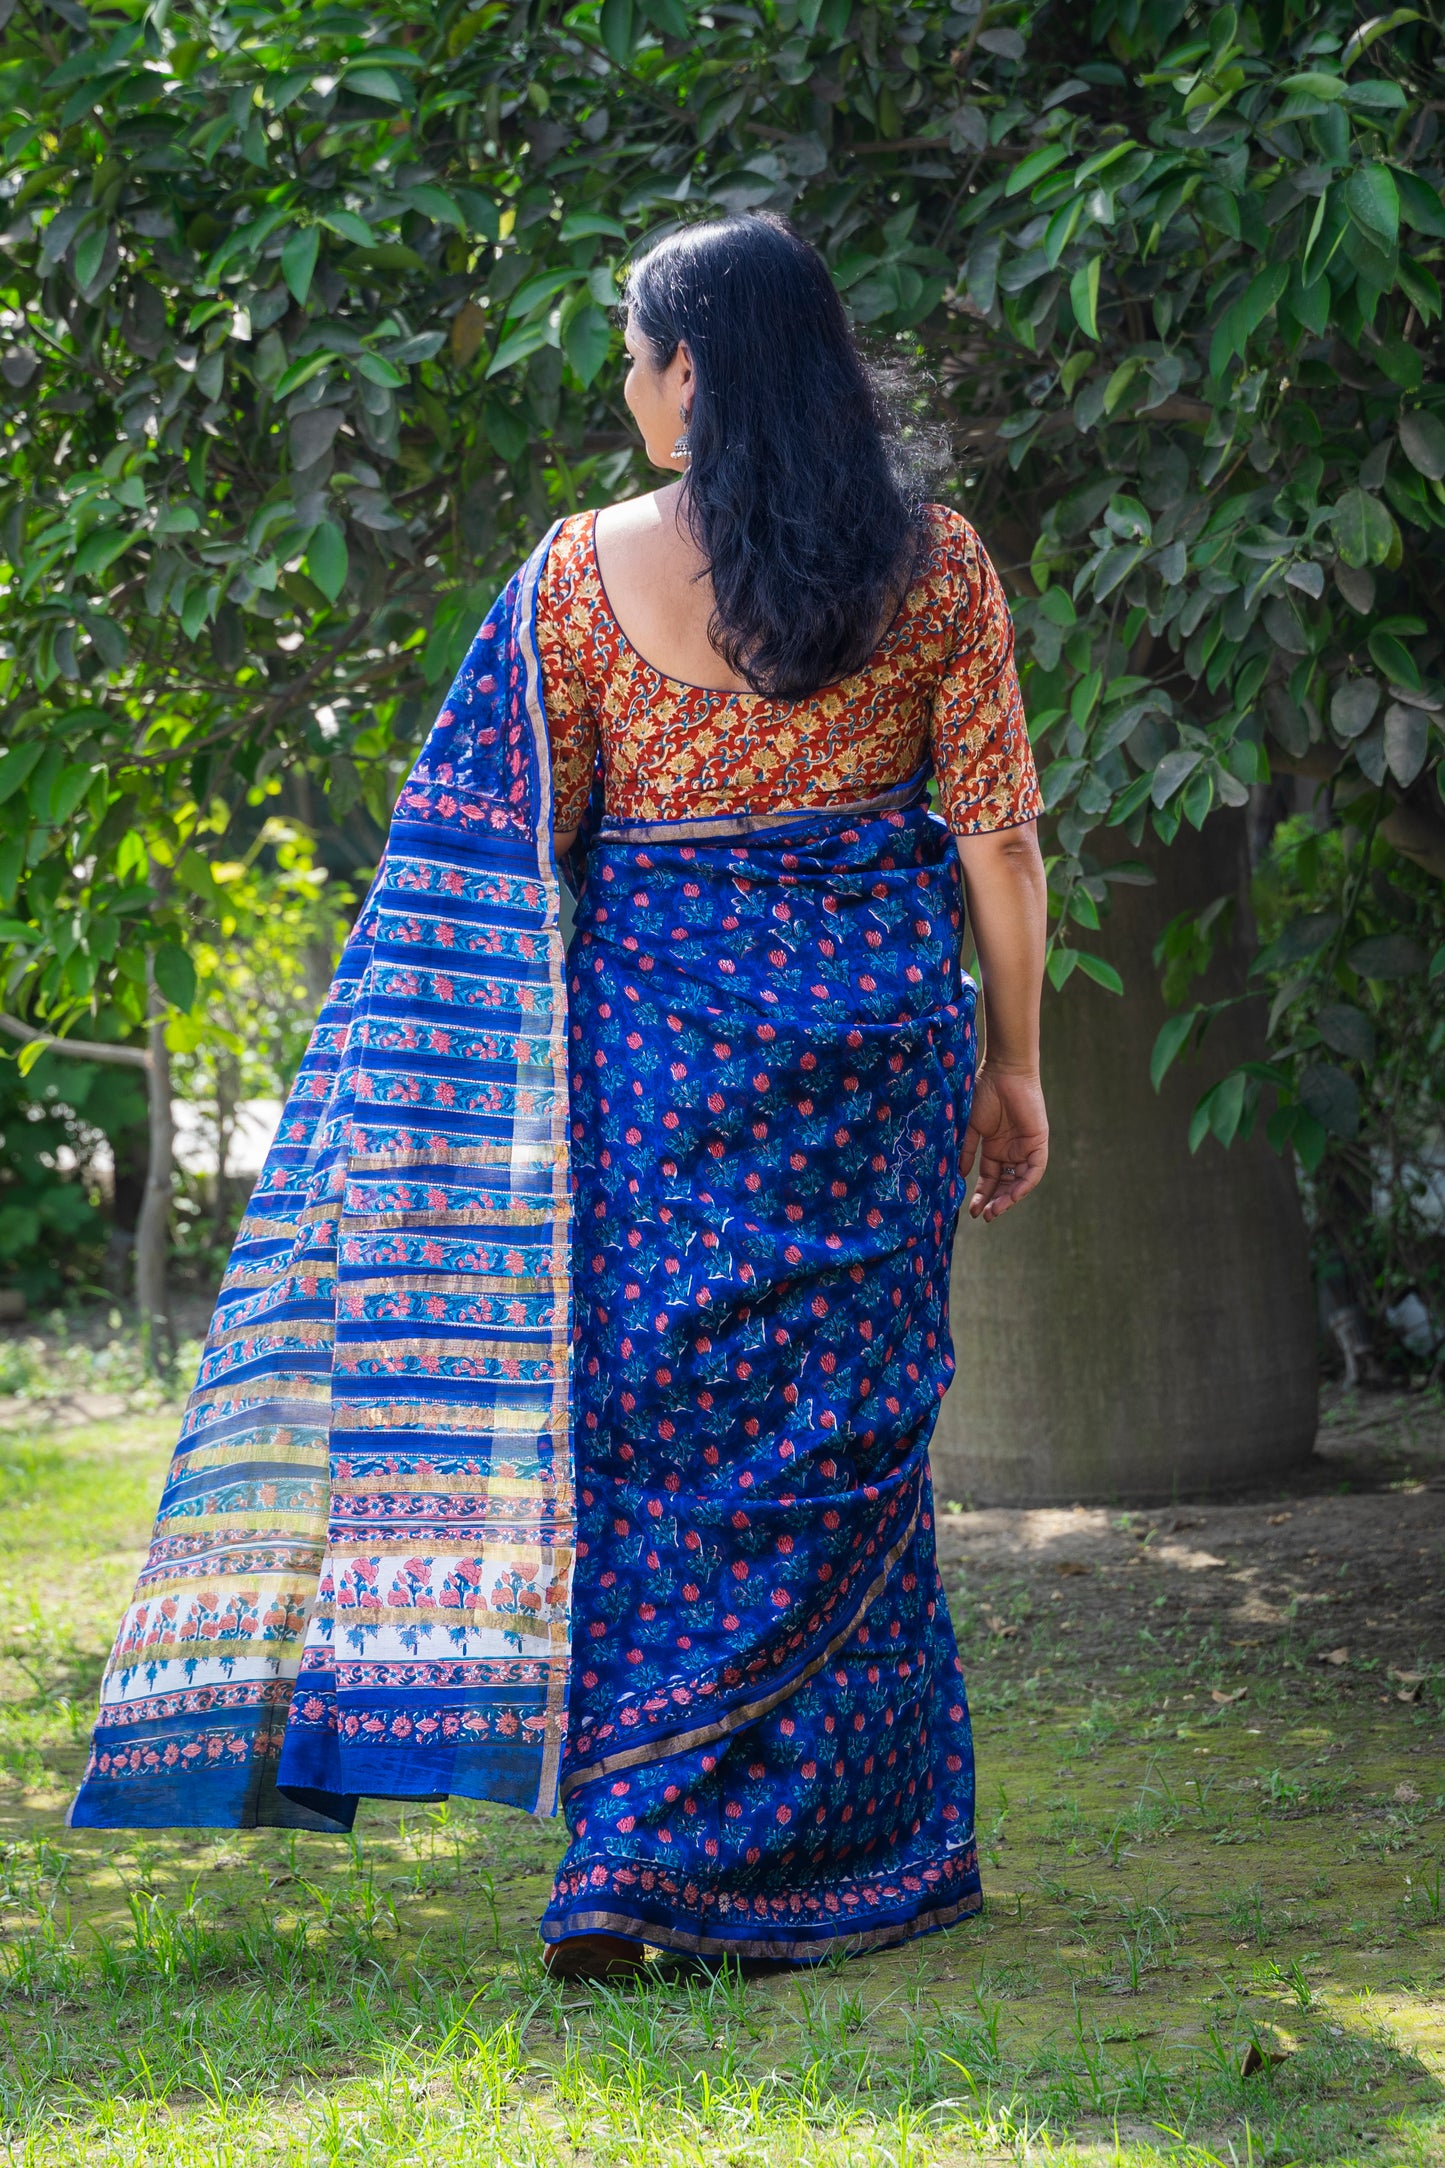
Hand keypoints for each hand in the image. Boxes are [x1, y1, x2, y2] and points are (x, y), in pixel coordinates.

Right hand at [961, 1062, 1048, 1222]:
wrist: (1003, 1071)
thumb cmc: (983, 1092)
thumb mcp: (971, 1127)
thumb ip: (967, 1151)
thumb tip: (960, 1175)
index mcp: (994, 1147)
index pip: (990, 1178)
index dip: (981, 1195)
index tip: (971, 1211)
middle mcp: (1010, 1150)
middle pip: (1005, 1184)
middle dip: (994, 1201)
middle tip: (983, 1216)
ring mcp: (1025, 1147)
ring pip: (1020, 1181)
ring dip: (1008, 1198)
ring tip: (994, 1211)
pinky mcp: (1038, 1142)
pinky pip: (1034, 1170)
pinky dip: (1024, 1184)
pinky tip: (1012, 1196)